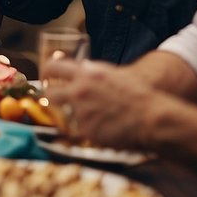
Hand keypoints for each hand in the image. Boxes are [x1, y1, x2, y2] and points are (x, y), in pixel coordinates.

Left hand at [44, 58, 163, 149]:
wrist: (151, 117)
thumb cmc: (137, 95)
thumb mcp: (113, 74)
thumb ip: (93, 73)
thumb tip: (80, 69)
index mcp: (87, 74)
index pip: (53, 66)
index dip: (46, 72)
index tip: (45, 77)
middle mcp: (79, 91)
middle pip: (49, 93)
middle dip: (49, 96)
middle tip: (53, 100)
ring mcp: (80, 111)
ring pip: (60, 113)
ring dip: (65, 115)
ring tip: (82, 116)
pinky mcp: (85, 130)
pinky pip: (76, 130)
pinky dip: (82, 129)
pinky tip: (96, 127)